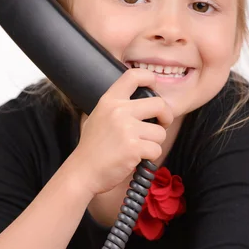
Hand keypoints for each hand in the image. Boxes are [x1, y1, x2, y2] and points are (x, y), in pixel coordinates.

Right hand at [71, 68, 173, 194]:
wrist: (83, 172)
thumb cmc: (92, 148)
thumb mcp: (98, 117)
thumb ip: (117, 107)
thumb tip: (143, 102)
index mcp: (109, 100)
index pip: (134, 76)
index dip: (150, 79)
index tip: (155, 90)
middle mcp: (119, 111)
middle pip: (159, 104)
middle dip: (166, 117)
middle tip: (161, 125)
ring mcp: (127, 129)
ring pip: (160, 132)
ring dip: (154, 143)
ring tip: (139, 148)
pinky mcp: (133, 147)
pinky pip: (156, 150)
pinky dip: (150, 157)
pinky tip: (136, 158)